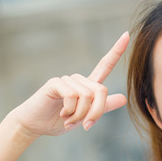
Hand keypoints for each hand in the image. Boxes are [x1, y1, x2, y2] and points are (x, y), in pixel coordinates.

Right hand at [12, 32, 128, 136]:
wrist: (35, 125)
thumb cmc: (58, 120)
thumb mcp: (84, 117)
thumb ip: (103, 107)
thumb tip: (124, 98)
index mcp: (87, 86)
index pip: (105, 66)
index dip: (116, 51)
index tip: (127, 34)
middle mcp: (78, 80)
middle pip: (101, 91)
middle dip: (96, 113)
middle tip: (86, 126)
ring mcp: (67, 80)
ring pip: (87, 96)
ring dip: (80, 115)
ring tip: (69, 121)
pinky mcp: (55, 83)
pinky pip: (72, 95)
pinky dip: (70, 110)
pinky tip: (62, 114)